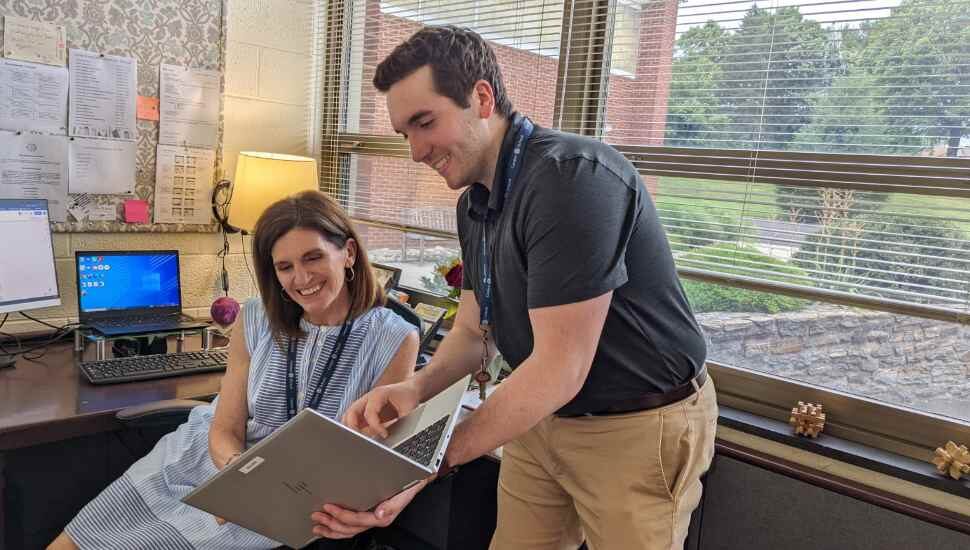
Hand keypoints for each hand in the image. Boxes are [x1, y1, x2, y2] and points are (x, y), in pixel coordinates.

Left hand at [310, 478, 427, 538]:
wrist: (416, 481)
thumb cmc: (409, 483)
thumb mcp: (404, 491)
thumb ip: (392, 504)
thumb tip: (379, 513)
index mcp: (382, 516)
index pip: (357, 520)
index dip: (342, 515)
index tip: (329, 507)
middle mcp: (376, 519)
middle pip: (350, 528)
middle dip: (331, 524)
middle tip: (317, 516)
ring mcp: (371, 520)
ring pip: (348, 531)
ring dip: (331, 529)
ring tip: (318, 525)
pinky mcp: (368, 516)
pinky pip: (351, 527)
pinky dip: (337, 528)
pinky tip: (329, 526)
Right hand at [342, 381, 419, 438]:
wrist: (410, 390)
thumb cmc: (409, 397)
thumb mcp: (409, 409)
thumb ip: (401, 421)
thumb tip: (394, 435)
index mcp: (378, 394)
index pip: (369, 413)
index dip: (375, 427)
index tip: (384, 435)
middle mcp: (368, 398)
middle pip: (351, 413)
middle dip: (354, 428)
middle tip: (363, 441)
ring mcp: (364, 404)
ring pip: (348, 416)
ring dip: (351, 429)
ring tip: (360, 441)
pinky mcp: (364, 411)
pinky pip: (353, 420)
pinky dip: (354, 429)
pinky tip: (361, 438)